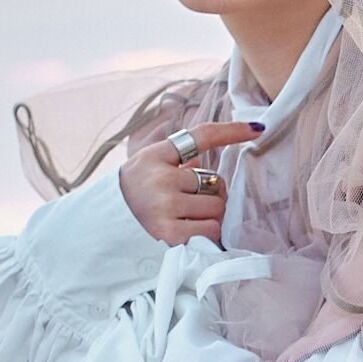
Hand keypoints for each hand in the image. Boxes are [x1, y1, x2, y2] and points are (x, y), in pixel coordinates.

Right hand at [119, 122, 260, 245]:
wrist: (104, 227)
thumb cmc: (136, 196)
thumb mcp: (150, 167)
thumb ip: (180, 161)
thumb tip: (221, 156)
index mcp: (156, 156)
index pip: (201, 136)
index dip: (232, 131)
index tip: (258, 127)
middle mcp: (160, 178)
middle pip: (217, 183)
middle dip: (211, 195)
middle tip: (189, 203)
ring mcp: (164, 205)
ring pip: (217, 208)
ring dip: (209, 216)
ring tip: (186, 218)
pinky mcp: (169, 233)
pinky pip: (211, 230)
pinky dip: (205, 233)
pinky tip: (186, 232)